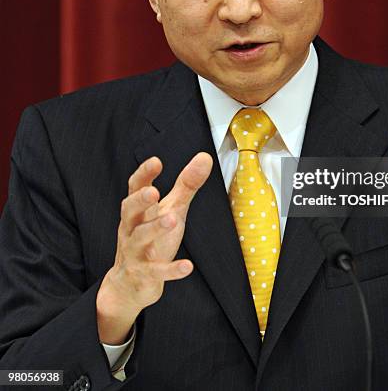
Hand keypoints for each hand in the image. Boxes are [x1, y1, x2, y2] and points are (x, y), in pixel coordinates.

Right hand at [96, 153, 212, 343]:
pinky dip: (171, 270)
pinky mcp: (144, 275)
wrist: (131, 284)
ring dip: (154, 228)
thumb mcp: (172, 209)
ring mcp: (135, 252)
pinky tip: (188, 266)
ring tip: (172, 219)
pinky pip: (156, 272)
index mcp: (138, 210)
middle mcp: (132, 228)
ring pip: (140, 238)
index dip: (143, 174)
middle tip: (153, 191)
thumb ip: (186, 185)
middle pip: (129, 211)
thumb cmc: (153, 239)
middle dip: (140, 200)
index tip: (156, 162)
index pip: (135, 188)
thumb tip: (205, 157)